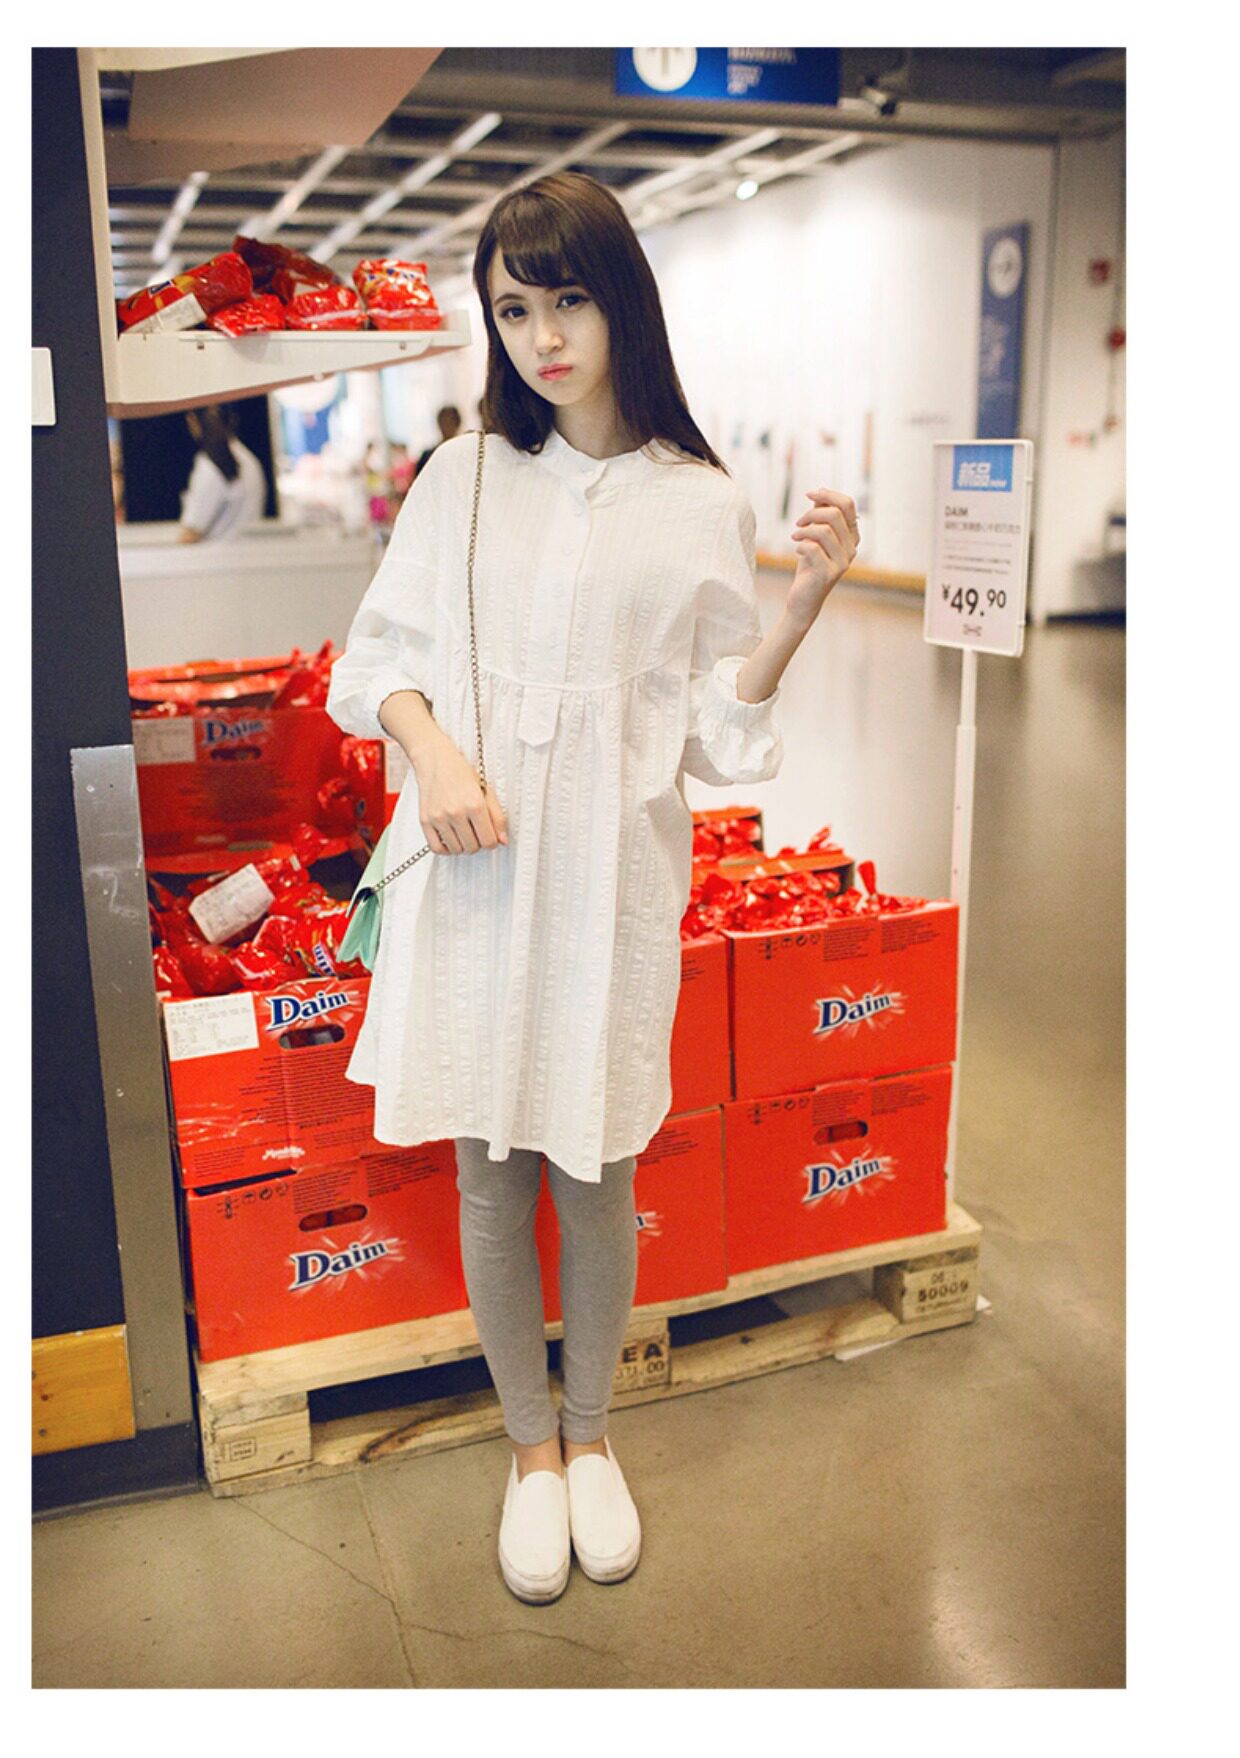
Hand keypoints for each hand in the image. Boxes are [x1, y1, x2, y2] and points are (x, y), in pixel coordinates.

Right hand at [414, 729, 508, 854]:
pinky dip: (446, 849)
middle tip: (477, 832)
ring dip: (463, 845)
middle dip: (478, 843)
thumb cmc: (460, 772)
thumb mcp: (486, 790)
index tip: (491, 836)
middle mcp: (456, 812)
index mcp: (474, 804)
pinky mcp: (425, 821)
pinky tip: (451, 840)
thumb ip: (497, 816)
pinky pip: (436, 848)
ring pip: (456, 849)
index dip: (493, 842)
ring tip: (464, 833)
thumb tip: (503, 840)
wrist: (435, 760)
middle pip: (473, 847)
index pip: (489, 841)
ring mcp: (439, 818)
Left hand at [783, 490, 859, 629]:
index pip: (848, 505)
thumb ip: (820, 515)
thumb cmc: (809, 564)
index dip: (828, 495)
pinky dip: (801, 545)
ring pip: (824, 530)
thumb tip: (819, 493)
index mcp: (852, 536)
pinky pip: (813, 548)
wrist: (804, 597)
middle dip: (812, 513)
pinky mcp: (829, 573)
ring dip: (804, 530)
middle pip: (835, 514)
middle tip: (798, 523)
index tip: (809, 494)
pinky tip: (797, 551)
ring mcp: (843, 562)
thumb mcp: (815, 536)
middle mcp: (852, 548)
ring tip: (795, 536)